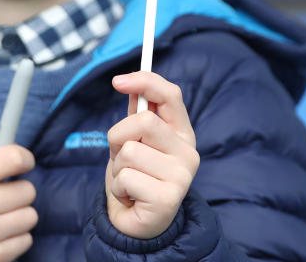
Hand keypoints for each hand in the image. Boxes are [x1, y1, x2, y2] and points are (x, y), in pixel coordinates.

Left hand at [106, 71, 199, 238]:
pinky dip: (118, 187)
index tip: (118, 81)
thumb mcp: (134, 141)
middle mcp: (188, 152)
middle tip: (121, 156)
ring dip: (117, 167)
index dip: (144, 81)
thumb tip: (130, 83)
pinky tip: (130, 196)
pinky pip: (126, 177)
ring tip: (128, 180)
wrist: (138, 223)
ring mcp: (181, 176)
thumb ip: (137, 114)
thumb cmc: (136, 176)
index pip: (170, 95)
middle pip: (143, 121)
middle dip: (118, 136)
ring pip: (130, 151)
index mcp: (182, 133)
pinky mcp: (168, 198)